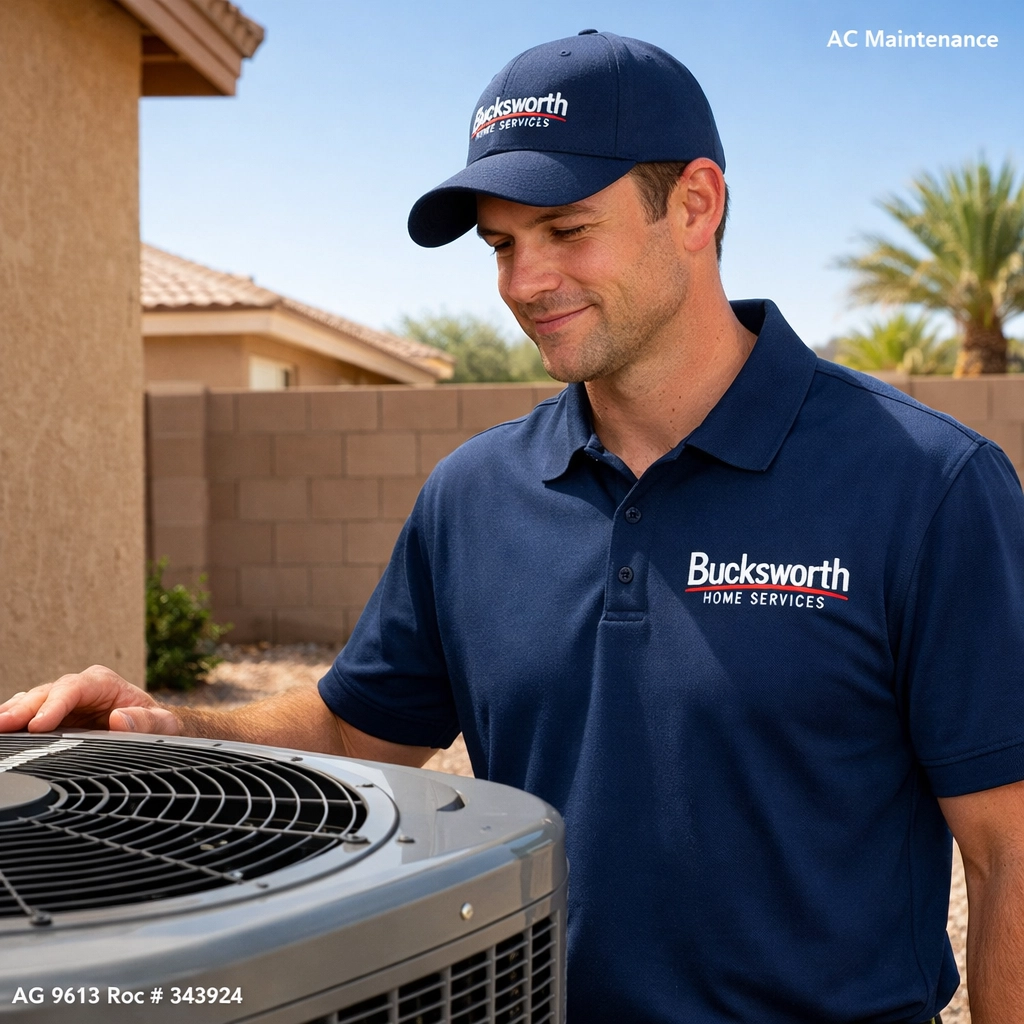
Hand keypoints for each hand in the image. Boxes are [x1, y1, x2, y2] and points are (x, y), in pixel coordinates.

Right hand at [0, 665, 182, 734]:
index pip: (73, 688)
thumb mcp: (162, 722)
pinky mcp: (55, 715)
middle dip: (23, 709)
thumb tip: (119, 719)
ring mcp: (64, 701)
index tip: (39, 725)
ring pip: (33, 702)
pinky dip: (16, 720)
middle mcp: (79, 687)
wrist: (153, 726)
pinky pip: (30, 715)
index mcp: (103, 682)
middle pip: (47, 693)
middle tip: (2, 725)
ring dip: (13, 713)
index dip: (55, 705)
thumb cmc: (157, 722)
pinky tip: (4, 730)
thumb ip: (146, 721)